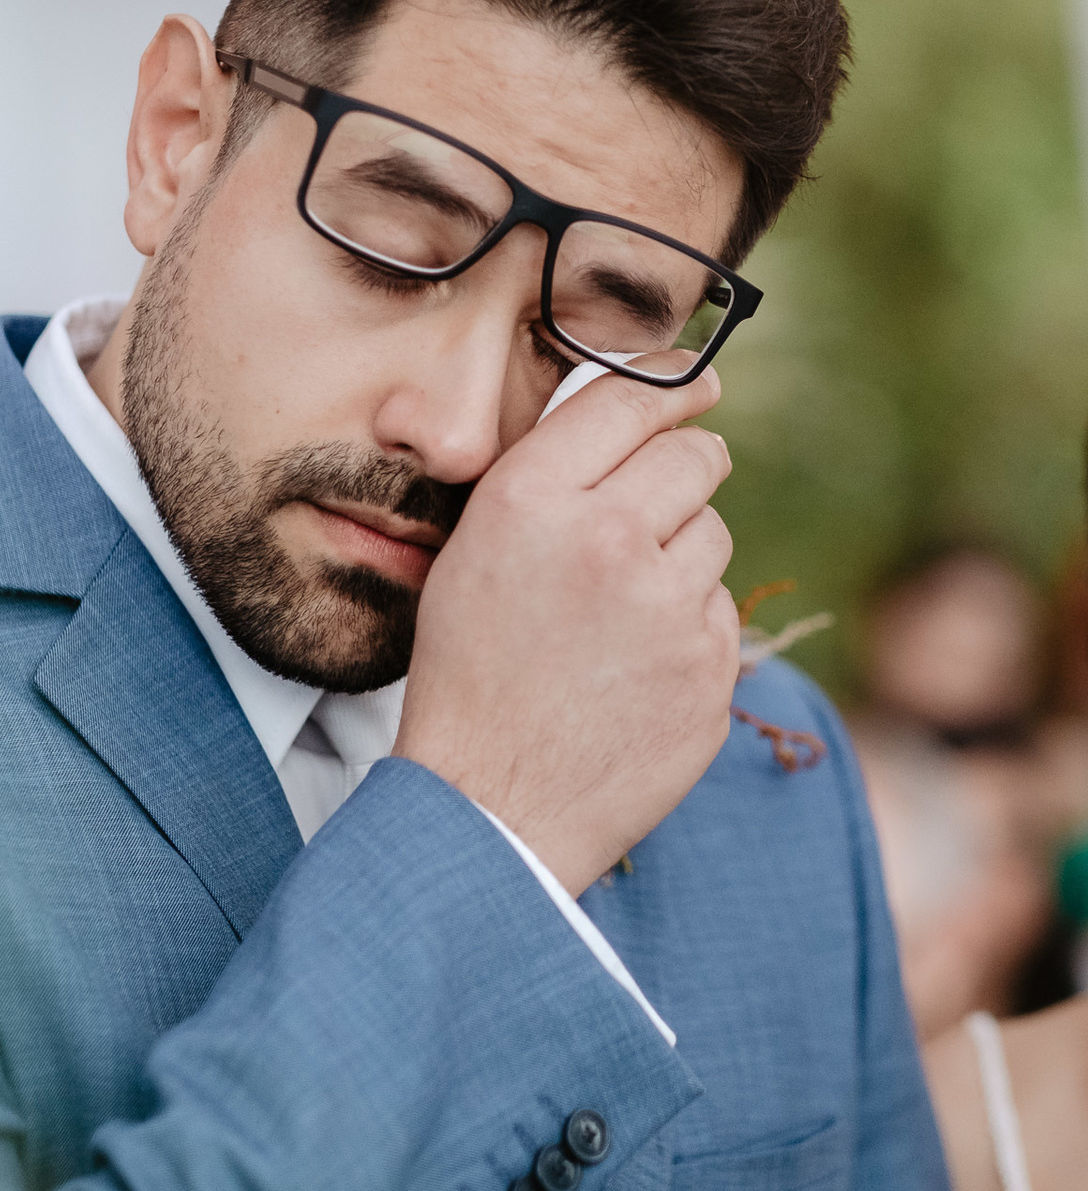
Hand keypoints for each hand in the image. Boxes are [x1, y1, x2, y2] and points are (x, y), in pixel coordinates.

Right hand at [394, 358, 738, 894]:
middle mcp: (607, 541)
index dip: (669, 384)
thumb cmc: (470, 675)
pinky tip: (636, 666)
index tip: (695, 382)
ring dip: (683, 555)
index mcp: (531, 501)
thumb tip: (633, 419)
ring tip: (622, 610)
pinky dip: (690, 628)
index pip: (627, 401)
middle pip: (695, 457)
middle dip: (687, 466)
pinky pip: (719, 612)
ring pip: (714, 534)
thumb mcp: (472, 555)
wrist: (490, 808)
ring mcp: (669, 610)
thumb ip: (547, 482)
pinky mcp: (709, 671)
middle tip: (667, 490)